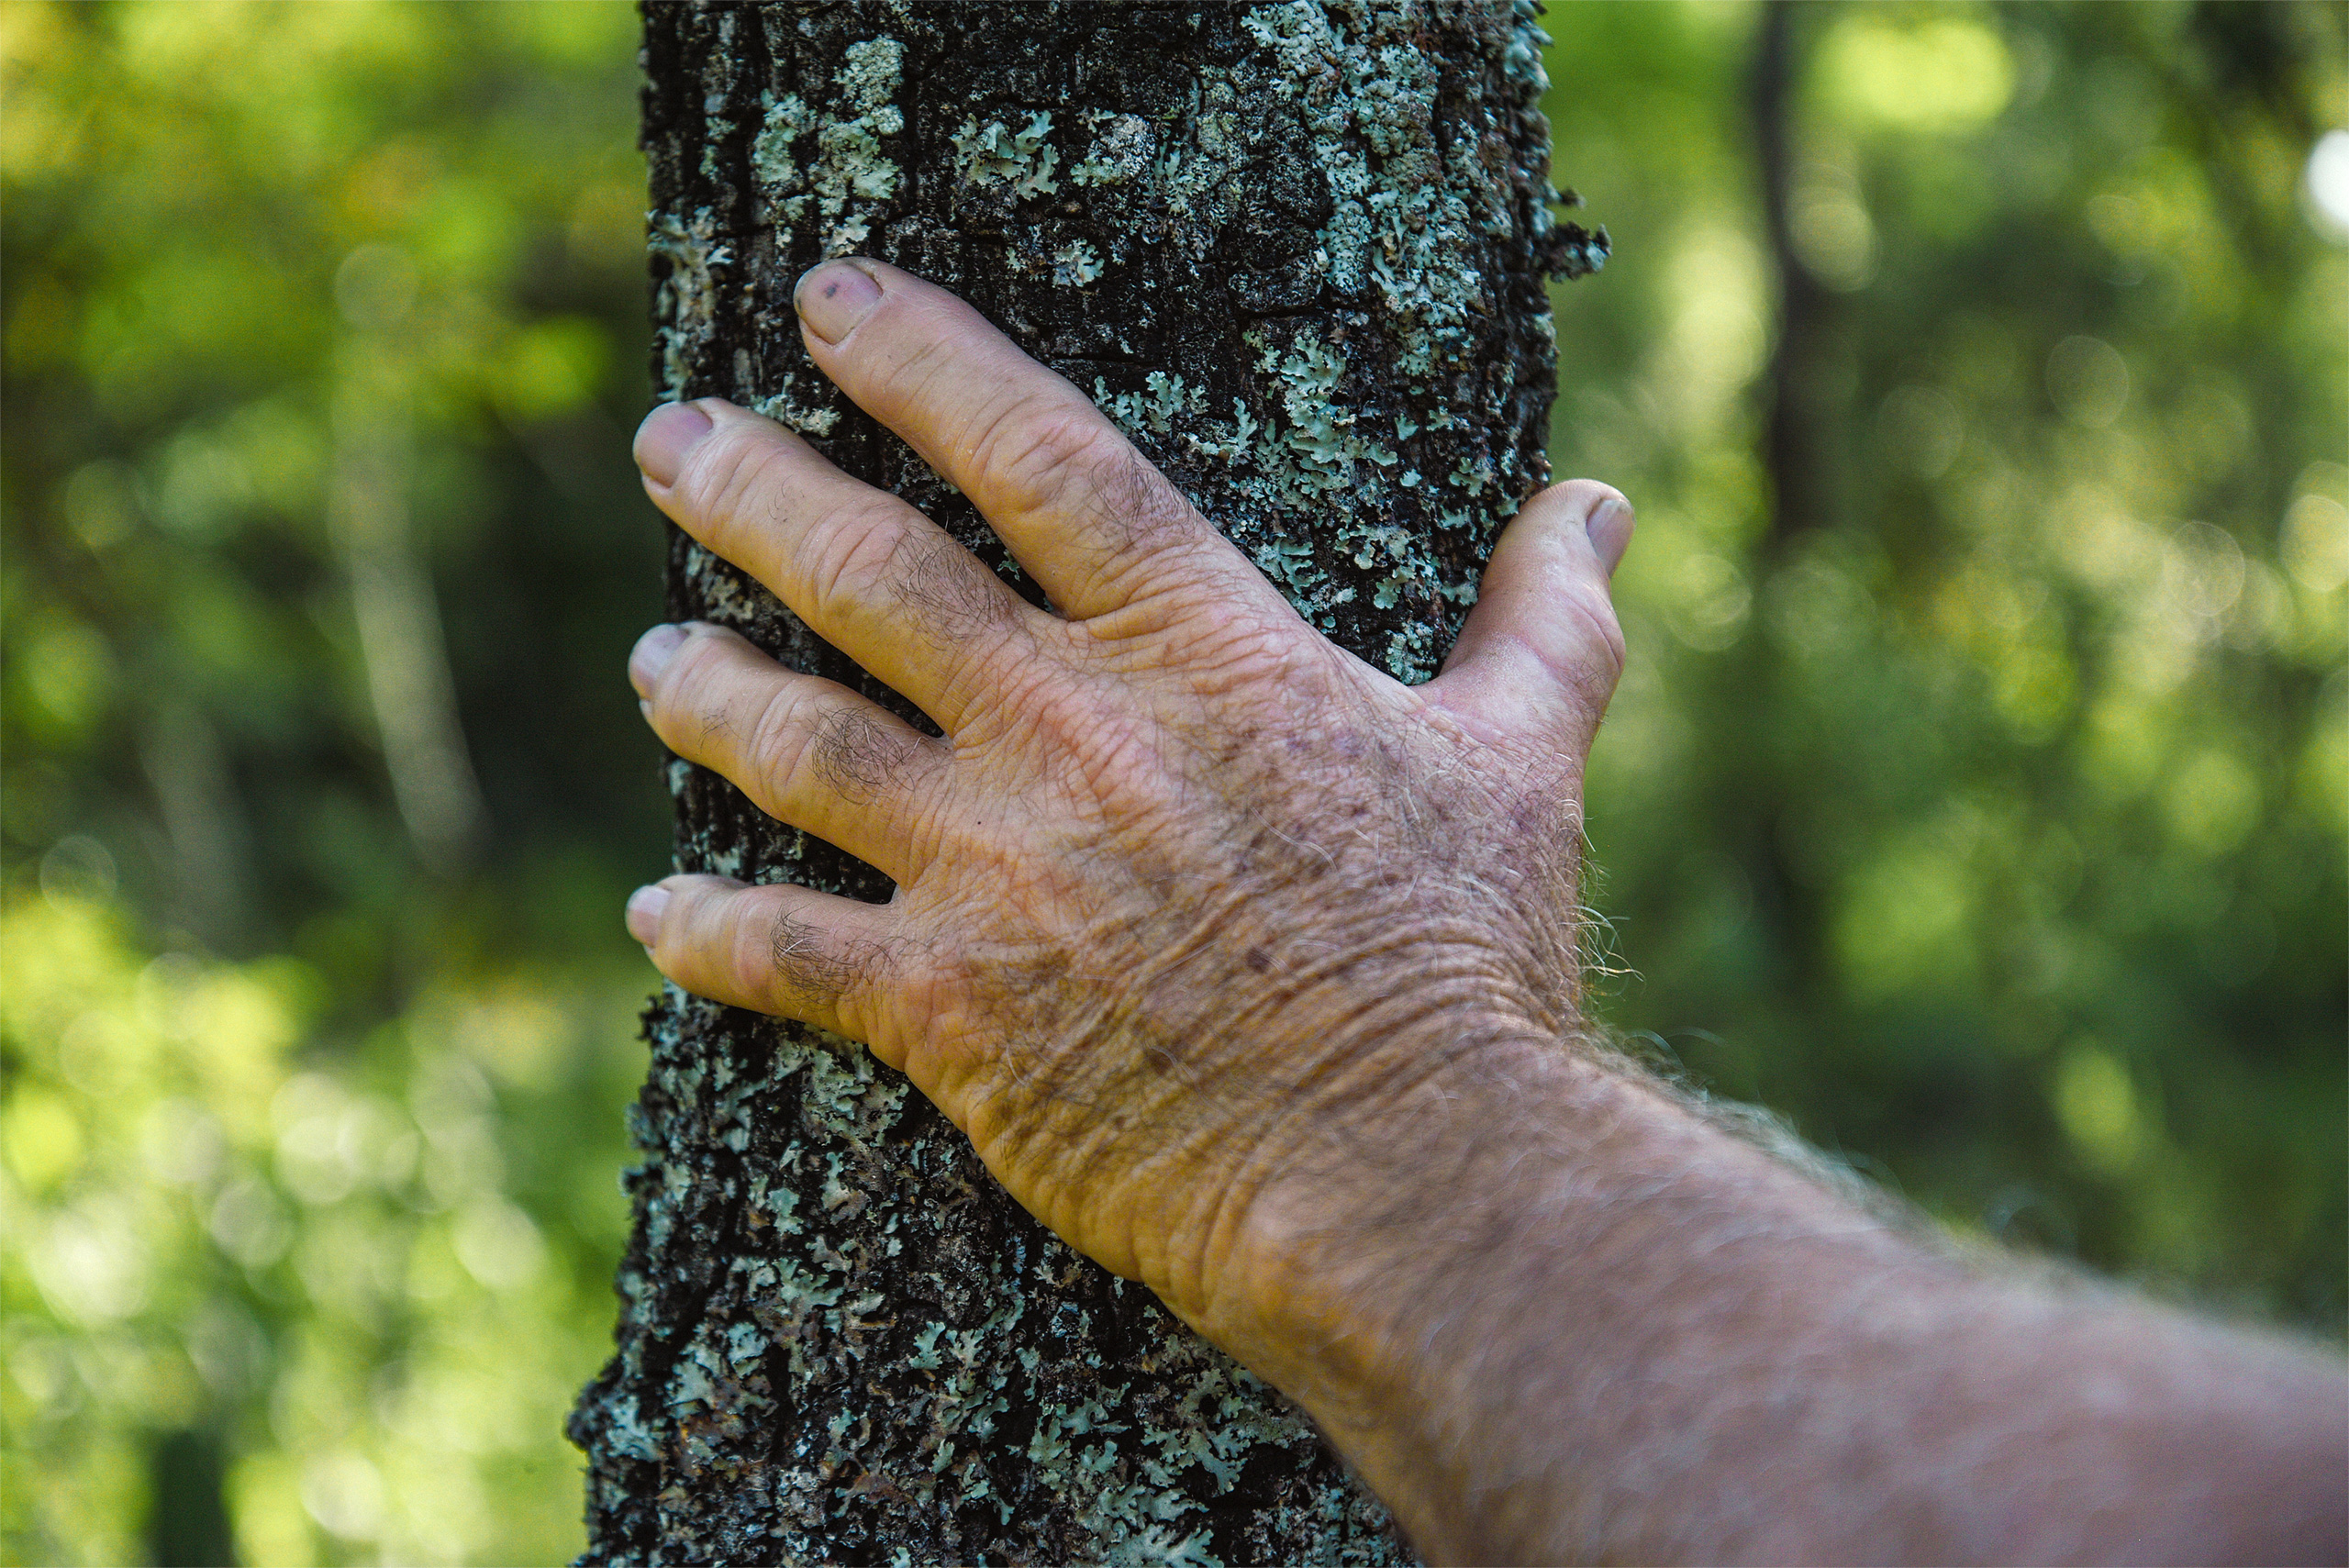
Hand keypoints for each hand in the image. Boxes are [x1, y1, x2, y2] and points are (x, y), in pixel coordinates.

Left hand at [621, 257, 1631, 1332]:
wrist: (1410, 1172)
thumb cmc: (1467, 964)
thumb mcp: (1524, 761)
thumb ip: (1544, 620)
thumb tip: (1597, 505)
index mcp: (1204, 651)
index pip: (1037, 454)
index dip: (922, 356)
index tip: (827, 299)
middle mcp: (1073, 734)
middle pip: (870, 572)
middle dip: (750, 491)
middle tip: (672, 440)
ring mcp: (994, 871)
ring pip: (794, 743)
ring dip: (704, 690)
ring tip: (652, 658)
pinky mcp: (948, 1013)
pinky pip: (786, 953)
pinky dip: (707, 929)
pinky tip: (659, 911)